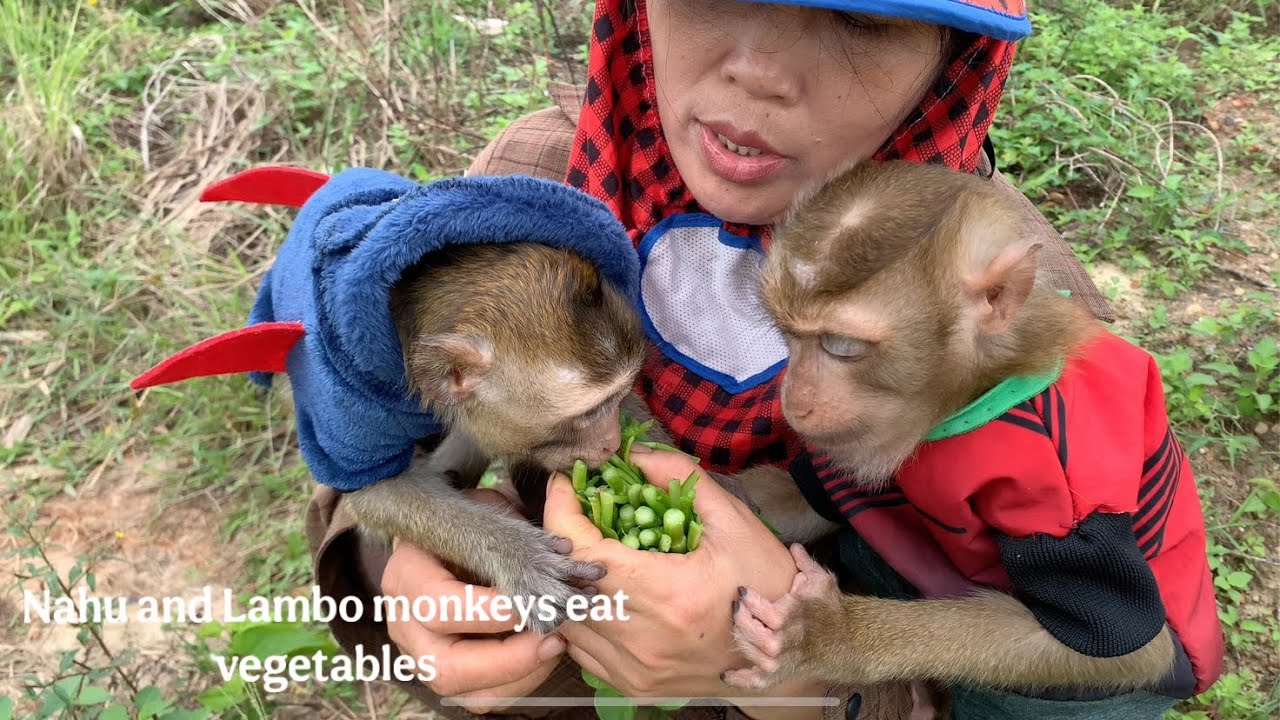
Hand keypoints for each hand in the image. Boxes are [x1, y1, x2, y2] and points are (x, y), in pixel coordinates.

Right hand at [381, 487, 566, 712]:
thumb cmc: (469, 524)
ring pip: (463, 691)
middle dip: (508, 659)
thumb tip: (563, 536)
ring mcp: (419, 654)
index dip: (491, 612)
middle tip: (554, 638)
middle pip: (445, 665)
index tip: (539, 602)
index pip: (439, 606)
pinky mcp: (442, 672)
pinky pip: (479, 698)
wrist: (445, 547)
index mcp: (407, 575)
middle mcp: (404, 622)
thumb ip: (512, 524)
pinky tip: (544, 656)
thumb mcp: (482, 511)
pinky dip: (517, 684)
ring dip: (518, 675)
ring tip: (556, 645)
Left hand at [540, 447, 799, 699]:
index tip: (565, 485)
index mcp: (667, 595)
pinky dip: (581, 618)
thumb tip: (634, 455)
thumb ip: (682, 479)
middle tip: (575, 513)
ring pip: (567, 622)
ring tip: (587, 552)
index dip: (562, 511)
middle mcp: (644, 640)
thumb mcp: (734, 521)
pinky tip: (601, 594)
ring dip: (567, 581)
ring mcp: (636, 669)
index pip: (583, 551)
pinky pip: (583, 650)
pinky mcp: (635, 685)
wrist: (791, 651)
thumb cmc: (766, 583)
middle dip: (562, 542)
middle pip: (565, 586)